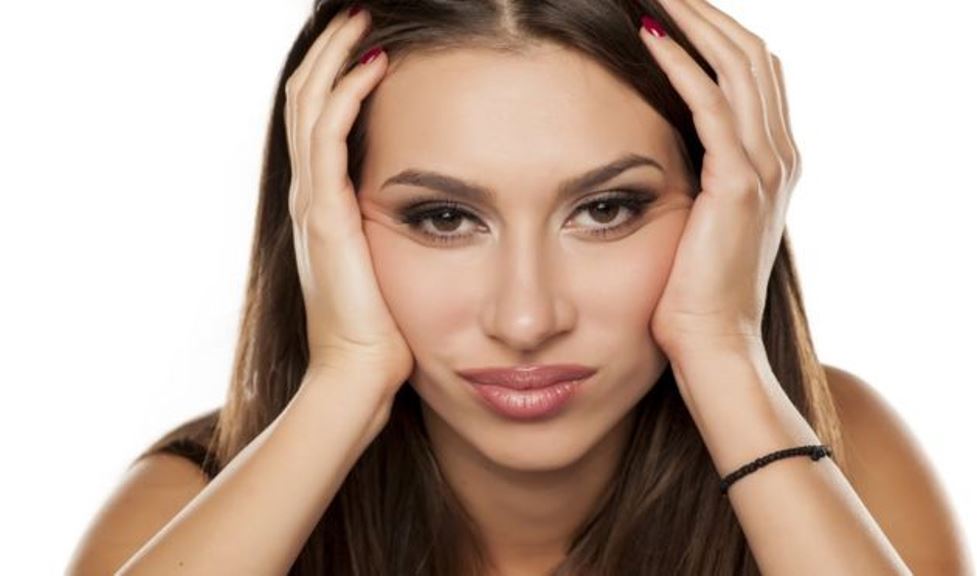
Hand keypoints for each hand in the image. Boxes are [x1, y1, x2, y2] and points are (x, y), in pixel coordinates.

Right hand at [285, 8, 412, 387]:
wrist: (357, 380)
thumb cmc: (384, 334)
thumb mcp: (389, 271)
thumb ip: (395, 235)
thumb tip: (434, 213)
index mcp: (322, 206)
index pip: (318, 119)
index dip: (336, 74)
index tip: (371, 40)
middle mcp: (308, 197)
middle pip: (304, 98)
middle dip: (330, 51)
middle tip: (359, 12)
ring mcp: (311, 205)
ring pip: (309, 106)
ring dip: (336, 56)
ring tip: (362, 19)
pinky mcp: (325, 218)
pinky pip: (327, 139)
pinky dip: (348, 95)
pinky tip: (376, 65)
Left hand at [640, 0, 801, 355]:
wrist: (715, 345)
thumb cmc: (697, 291)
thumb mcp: (707, 222)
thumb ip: (706, 178)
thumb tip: (672, 144)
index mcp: (775, 160)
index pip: (754, 72)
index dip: (719, 33)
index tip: (676, 8)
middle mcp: (780, 155)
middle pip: (751, 56)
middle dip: (708, 14)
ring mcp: (765, 169)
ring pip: (738, 68)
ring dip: (696, 24)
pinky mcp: (738, 186)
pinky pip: (713, 108)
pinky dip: (683, 67)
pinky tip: (651, 39)